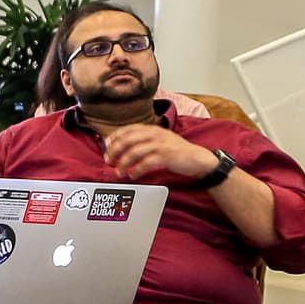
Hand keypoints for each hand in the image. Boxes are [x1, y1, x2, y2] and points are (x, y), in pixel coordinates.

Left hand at [99, 124, 219, 183]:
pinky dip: (137, 169)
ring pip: (135, 151)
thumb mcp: (160, 141)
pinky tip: (133, 174)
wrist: (198, 159)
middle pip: (128, 139)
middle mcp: (155, 134)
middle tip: (108, 161)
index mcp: (152, 129)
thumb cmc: (177, 152)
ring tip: (119, 171)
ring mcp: (161, 144)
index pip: (128, 129)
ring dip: (123, 162)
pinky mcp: (166, 156)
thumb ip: (144, 142)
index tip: (106, 147)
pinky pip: (146, 162)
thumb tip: (123, 148)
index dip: (114, 138)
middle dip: (115, 150)